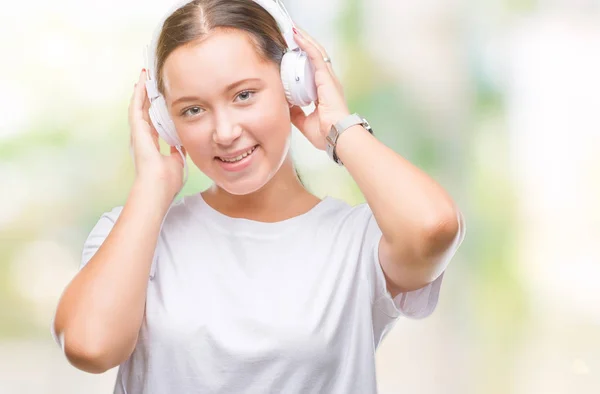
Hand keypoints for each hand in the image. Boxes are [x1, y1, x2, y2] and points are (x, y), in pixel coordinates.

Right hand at [128, 69, 185, 198]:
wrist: (158, 187)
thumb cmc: (167, 181)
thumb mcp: (176, 162)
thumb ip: (177, 151)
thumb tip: (181, 145)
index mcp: (151, 145)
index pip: (152, 122)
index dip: (153, 109)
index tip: (156, 97)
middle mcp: (142, 137)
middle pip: (143, 110)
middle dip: (146, 95)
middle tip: (148, 79)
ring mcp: (138, 133)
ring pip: (138, 105)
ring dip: (141, 90)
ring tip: (144, 75)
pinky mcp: (137, 130)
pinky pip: (136, 107)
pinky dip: (139, 94)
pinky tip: (141, 82)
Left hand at [289, 27, 350, 150]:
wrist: (336, 136)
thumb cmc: (326, 134)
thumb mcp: (304, 123)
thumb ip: (296, 114)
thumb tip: (286, 106)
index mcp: (324, 93)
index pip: (312, 70)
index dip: (303, 60)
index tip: (292, 52)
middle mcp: (328, 82)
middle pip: (315, 57)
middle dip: (304, 44)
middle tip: (292, 34)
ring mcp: (328, 79)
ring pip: (316, 52)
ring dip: (304, 40)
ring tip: (293, 29)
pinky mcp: (326, 77)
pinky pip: (315, 56)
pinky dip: (306, 45)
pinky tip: (297, 36)